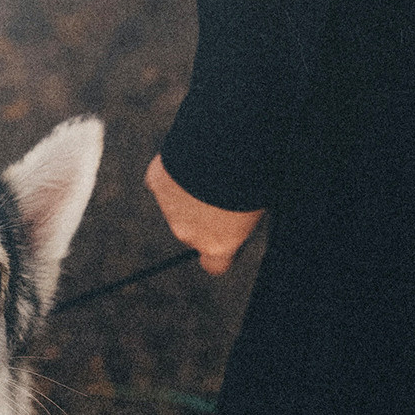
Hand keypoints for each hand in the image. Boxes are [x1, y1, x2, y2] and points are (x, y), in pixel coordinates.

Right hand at [144, 155, 263, 275]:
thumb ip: (243, 220)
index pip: (215, 265)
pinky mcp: (157, 183)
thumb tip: (241, 216)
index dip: (220, 250)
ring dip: (189, 193)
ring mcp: (169, 209)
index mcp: (218, 244)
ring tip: (210, 169)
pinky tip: (190, 158)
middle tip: (222, 192)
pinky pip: (163, 180)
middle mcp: (188, 233)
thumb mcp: (258, 208)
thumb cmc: (252, 179)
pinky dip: (173, 172)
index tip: (227, 237)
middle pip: (193, 232)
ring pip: (177, 205)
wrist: (226, 149)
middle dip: (203, 216)